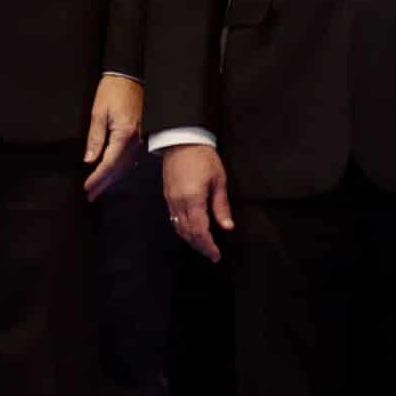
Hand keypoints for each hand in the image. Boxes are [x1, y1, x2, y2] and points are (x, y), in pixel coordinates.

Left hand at [84, 75, 144, 200]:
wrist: (130, 75)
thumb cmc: (113, 90)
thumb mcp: (98, 112)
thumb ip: (95, 138)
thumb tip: (89, 160)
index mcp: (124, 134)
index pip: (108, 164)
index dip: (96, 178)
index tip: (86, 188)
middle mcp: (135, 140)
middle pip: (118, 169)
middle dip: (103, 184)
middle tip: (90, 195)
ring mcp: (140, 138)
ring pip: (127, 166)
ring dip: (112, 179)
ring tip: (98, 189)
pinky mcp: (141, 135)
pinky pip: (131, 158)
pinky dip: (121, 169)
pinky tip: (114, 174)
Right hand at [162, 144, 232, 262]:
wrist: (182, 140)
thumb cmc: (203, 157)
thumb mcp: (219, 180)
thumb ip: (221, 206)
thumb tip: (227, 227)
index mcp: (193, 200)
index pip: (199, 231)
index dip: (208, 246)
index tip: (216, 255)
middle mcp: (178, 203)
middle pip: (187, 233)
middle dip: (200, 246)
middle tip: (211, 254)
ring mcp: (170, 200)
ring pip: (178, 228)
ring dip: (190, 240)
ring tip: (203, 246)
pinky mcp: (167, 195)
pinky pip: (173, 218)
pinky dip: (182, 229)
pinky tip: (191, 231)